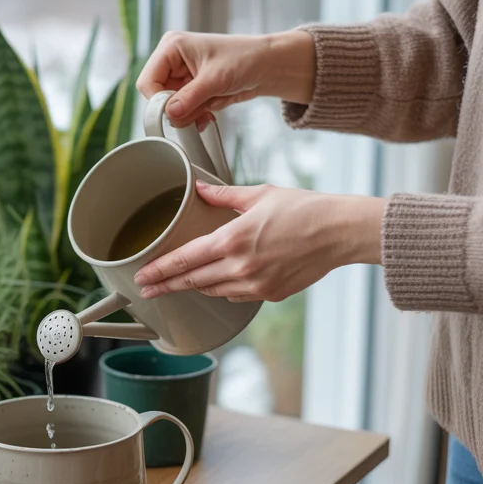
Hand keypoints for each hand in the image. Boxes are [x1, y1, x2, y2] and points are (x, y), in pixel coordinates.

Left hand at [134, 182, 384, 302]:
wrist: (340, 232)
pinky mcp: (271, 294)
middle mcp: (240, 268)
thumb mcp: (260, 194)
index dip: (159, 271)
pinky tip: (219, 280)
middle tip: (147, 289)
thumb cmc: (304, 209)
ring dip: (195, 287)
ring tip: (179, 283)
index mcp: (232, 240)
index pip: (184, 260)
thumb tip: (200, 188)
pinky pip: (236, 295)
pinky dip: (224, 289)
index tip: (142, 277)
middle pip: (192, 282)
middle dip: (167, 286)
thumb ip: (223, 195)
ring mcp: (256, 285)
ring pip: (213, 291)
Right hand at [136, 30, 315, 129]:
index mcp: (172, 47)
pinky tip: (208, 114)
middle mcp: (172, 60)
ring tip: (208, 110)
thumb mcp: (216, 79)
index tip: (174, 114)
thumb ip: (190, 97)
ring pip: (170, 107)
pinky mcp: (191, 89)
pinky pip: (183, 110)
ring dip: (188, 114)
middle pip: (158, 96)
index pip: (148, 81)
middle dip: (177, 109)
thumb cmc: (245, 58)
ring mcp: (181, 76)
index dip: (158, 100)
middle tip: (198, 112)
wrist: (268, 66)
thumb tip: (169, 114)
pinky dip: (194, 116)